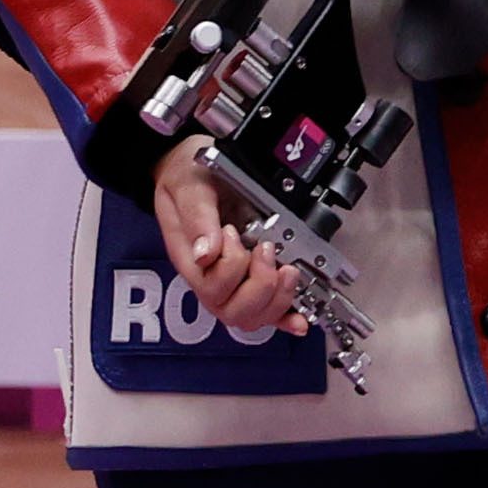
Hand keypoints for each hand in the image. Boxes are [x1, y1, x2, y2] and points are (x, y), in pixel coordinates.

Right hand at [151, 140, 309, 336]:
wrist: (191, 166)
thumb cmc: (186, 177)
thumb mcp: (189, 187)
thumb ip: (198, 217)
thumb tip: (208, 252)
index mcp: (191, 259)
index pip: (211, 288)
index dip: (230, 267)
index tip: (235, 233)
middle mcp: (210, 278)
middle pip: (233, 312)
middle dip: (260, 285)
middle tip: (267, 250)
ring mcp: (230, 282)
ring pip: (252, 316)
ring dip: (276, 298)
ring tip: (287, 269)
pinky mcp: (249, 278)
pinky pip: (267, 311)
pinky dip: (285, 317)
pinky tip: (300, 320)